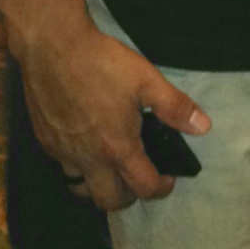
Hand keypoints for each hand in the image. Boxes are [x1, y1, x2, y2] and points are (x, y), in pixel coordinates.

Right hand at [15, 17, 210, 211]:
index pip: (143, 187)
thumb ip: (175, 107)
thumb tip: (204, 127)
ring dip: (99, 187)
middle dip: (129, 197)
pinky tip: (85, 147)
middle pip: (109, 201)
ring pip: (81, 189)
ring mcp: (63, 153)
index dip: (161, 189)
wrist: (52, 48)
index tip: (168, 179)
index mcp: (117, 148)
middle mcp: (89, 159)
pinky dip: (78, 168)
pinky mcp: (45, 142)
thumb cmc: (102, 63)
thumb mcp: (146, 80)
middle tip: (139, 178)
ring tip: (111, 169)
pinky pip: (64, 168)